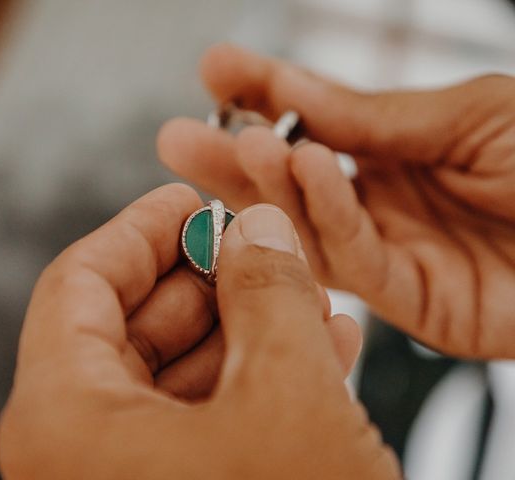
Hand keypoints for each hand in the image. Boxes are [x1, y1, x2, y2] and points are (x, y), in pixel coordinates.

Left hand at [0, 184, 398, 478]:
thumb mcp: (289, 393)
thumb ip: (268, 290)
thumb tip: (260, 227)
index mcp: (66, 417)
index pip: (79, 281)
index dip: (140, 228)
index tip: (190, 197)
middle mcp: (78, 453)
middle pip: (128, 325)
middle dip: (203, 277)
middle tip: (258, 244)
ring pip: (176, 374)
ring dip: (243, 326)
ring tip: (301, 291)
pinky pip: (206, 420)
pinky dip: (255, 378)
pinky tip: (315, 348)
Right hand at [158, 44, 514, 358]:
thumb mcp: (469, 113)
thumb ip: (376, 118)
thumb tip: (292, 93)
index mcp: (396, 150)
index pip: (313, 122)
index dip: (265, 95)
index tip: (215, 71)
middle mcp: (381, 203)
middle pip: (290, 183)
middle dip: (233, 155)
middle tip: (177, 134)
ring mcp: (390, 254)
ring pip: (306, 227)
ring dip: (264, 185)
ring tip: (227, 144)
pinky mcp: (406, 303)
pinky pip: (352, 260)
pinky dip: (324, 215)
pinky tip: (302, 169)